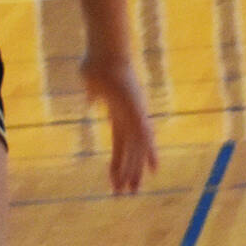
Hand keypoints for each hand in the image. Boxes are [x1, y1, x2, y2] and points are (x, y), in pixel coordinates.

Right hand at [82, 54, 157, 192]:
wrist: (105, 52)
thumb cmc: (97, 63)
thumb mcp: (92, 83)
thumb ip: (94, 94)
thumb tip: (91, 100)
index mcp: (117, 114)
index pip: (121, 143)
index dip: (121, 161)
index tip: (120, 177)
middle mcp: (130, 117)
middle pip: (131, 151)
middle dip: (129, 172)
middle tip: (130, 193)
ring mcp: (135, 114)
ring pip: (138, 148)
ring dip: (135, 170)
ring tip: (133, 190)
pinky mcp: (138, 110)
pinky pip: (144, 135)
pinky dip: (150, 151)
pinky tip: (154, 167)